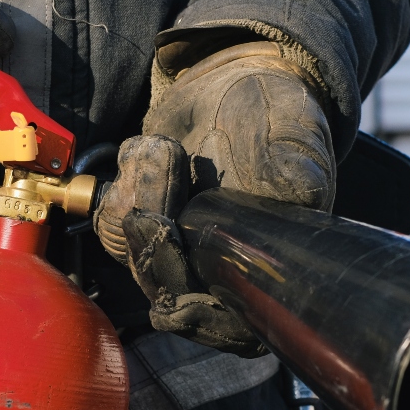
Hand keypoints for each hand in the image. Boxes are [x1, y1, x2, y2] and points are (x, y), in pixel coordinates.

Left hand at [93, 41, 335, 354]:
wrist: (234, 79)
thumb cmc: (276, 111)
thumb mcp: (295, 130)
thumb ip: (296, 167)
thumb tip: (297, 193)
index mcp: (267, 273)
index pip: (228, 330)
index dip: (200, 314)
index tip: (180, 272)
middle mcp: (218, 273)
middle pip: (168, 294)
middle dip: (157, 237)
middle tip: (167, 166)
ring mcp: (177, 251)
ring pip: (135, 257)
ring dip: (140, 196)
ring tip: (167, 145)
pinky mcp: (143, 226)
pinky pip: (113, 223)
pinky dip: (125, 181)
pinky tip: (151, 147)